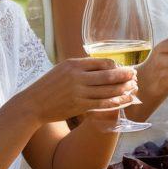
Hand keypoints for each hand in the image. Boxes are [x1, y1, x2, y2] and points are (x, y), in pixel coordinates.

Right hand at [21, 57, 136, 123]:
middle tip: (135, 76)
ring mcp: (78, 92)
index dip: (115, 66)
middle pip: (108, 76)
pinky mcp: (79, 106)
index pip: (102, 62)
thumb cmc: (48, 86)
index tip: (123, 68)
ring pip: (107, 90)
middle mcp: (77, 77)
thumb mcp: (62, 70)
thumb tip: (102, 67)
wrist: (33, 104)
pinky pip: (101, 103)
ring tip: (133, 88)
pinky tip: (123, 100)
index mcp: (73, 64)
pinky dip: (115, 102)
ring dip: (123, 89)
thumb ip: (81, 68)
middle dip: (125, 76)